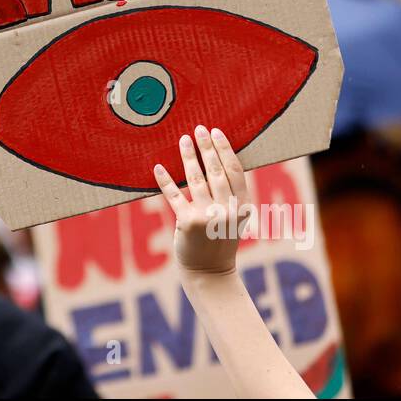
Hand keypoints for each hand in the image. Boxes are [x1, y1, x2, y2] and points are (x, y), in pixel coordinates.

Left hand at [153, 126, 251, 277]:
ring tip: (183, 140)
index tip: (216, 132)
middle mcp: (228, 210)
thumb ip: (232, 194)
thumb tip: (220, 159)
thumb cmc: (220, 239)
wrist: (210, 272)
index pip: (235, 171)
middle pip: (216, 171)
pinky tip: (157, 167)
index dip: (225, 149)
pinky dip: (165, 180)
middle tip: (199, 128)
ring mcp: (208, 216)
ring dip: (188, 157)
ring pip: (196, 179)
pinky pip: (174, 196)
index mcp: (243, 205)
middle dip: (206, 147)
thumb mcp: (235, 217)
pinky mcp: (188, 223)